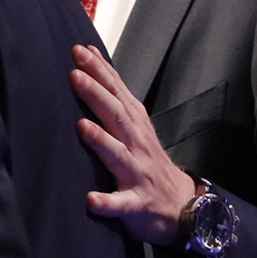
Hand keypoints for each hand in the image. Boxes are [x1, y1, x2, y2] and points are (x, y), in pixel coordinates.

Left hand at [69, 44, 195, 245]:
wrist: (181, 207)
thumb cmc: (147, 160)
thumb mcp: (135, 126)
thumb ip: (115, 98)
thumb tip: (91, 61)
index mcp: (134, 126)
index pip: (117, 93)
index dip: (101, 71)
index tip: (80, 51)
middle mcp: (136, 145)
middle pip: (116, 116)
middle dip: (96, 94)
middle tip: (75, 75)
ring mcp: (137, 173)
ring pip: (118, 155)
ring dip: (101, 141)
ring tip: (82, 126)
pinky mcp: (136, 203)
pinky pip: (121, 204)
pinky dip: (107, 202)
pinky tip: (91, 200)